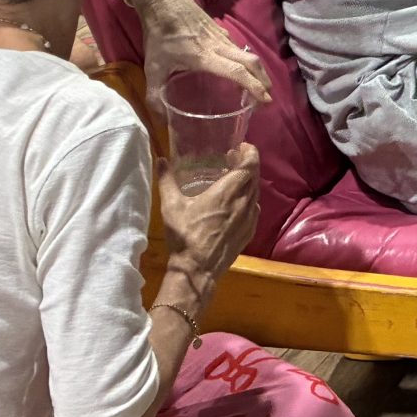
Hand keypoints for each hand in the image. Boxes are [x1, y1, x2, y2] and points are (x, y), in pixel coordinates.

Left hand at [142, 2, 272, 106]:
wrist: (164, 2)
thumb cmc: (160, 35)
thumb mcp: (152, 67)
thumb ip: (154, 93)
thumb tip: (159, 115)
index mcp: (205, 57)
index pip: (237, 72)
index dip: (254, 86)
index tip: (265, 100)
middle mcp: (219, 47)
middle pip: (252, 63)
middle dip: (264, 81)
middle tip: (267, 98)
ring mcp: (222, 37)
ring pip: (248, 55)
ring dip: (258, 71)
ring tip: (258, 86)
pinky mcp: (221, 31)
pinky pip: (238, 48)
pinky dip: (246, 61)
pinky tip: (239, 69)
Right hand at [160, 144, 259, 285]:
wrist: (197, 270)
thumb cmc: (185, 235)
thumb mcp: (171, 206)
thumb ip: (167, 180)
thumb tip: (161, 160)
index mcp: (229, 192)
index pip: (251, 164)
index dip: (250, 152)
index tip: (241, 146)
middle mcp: (245, 202)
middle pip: (254, 176)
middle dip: (246, 164)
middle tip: (232, 159)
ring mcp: (250, 218)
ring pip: (255, 192)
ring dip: (247, 182)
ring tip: (232, 179)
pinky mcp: (250, 232)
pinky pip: (254, 208)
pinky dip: (247, 199)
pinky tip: (234, 203)